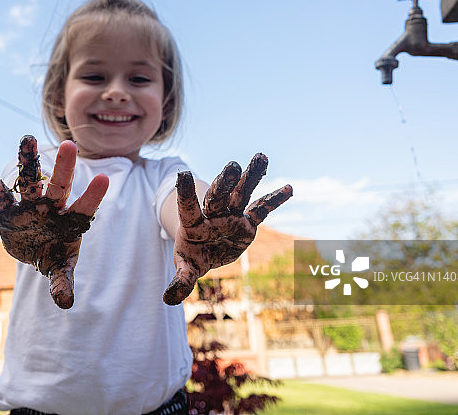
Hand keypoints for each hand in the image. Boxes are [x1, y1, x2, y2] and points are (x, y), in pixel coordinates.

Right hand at [0, 135, 108, 308]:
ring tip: (27, 138)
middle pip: (59, 186)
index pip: (84, 208)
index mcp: (69, 221)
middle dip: (64, 168)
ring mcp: (29, 205)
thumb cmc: (53, 253)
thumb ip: (62, 282)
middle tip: (69, 145)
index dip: (93, 195)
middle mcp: (51, 207)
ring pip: (30, 180)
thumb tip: (66, 304)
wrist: (32, 247)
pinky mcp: (8, 209)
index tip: (105, 178)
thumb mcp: (59, 268)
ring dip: (28, 161)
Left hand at [163, 153, 292, 305]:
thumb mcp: (187, 267)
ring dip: (251, 177)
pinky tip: (289, 188)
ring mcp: (231, 216)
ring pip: (241, 194)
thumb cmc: (193, 256)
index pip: (188, 207)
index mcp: (193, 224)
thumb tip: (168, 299)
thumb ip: (182, 280)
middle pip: (218, 197)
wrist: (207, 249)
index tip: (182, 173)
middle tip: (233, 166)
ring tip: (260, 157)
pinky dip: (274, 200)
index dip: (184, 193)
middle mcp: (213, 216)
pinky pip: (261, 210)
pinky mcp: (247, 222)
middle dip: (225, 183)